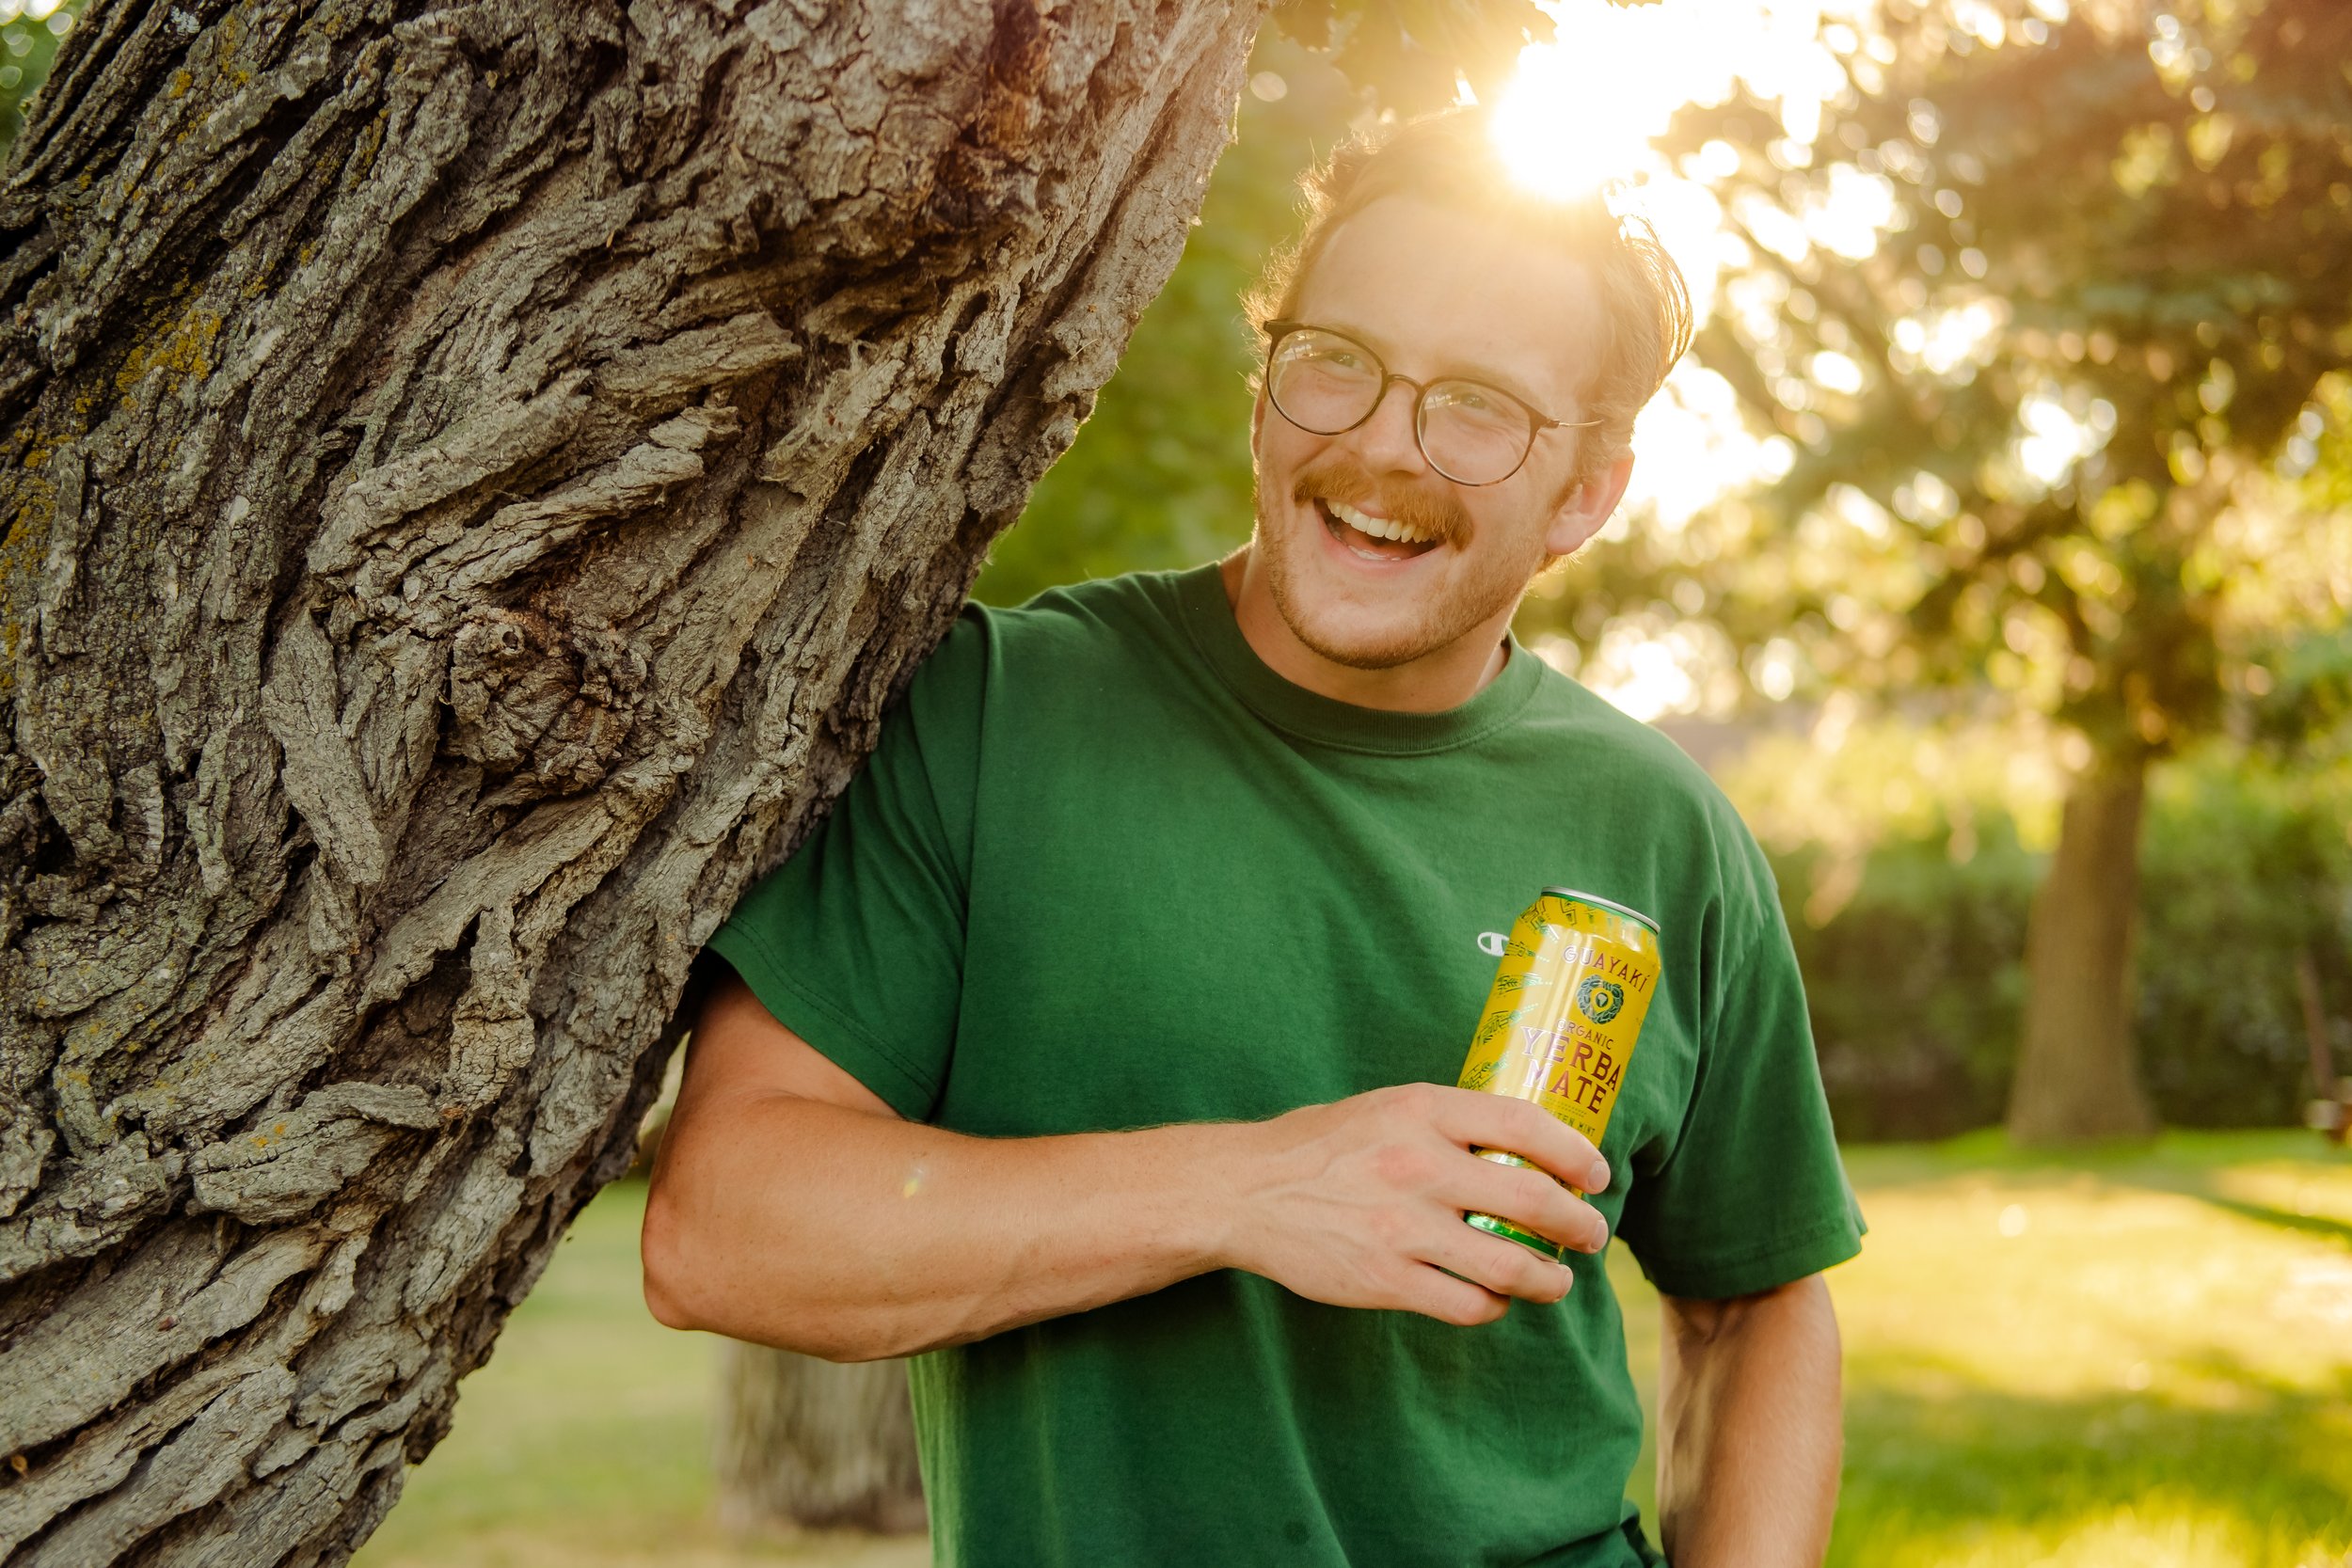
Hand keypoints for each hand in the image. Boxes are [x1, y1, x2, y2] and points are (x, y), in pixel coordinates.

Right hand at [1218, 1082, 1612, 1326]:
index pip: (1524, 1124)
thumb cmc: (1322, 1146)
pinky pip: (1467, 1304)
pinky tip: (1494, 1298)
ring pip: (1510, 1264)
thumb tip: (1525, 1147)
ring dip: (1549, 1278)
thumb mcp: (1386, 1108)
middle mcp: (1416, 1164)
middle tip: (1591, 1233)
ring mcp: (1401, 1226)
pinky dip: (1494, 1306)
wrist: (1246, 1192)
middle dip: (1579, 1224)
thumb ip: (1449, 1124)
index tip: (1595, 1173)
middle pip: (1532, 1198)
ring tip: (1556, 1279)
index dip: (1575, 1151)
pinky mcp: (1385, 1279)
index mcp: (1421, 1110)